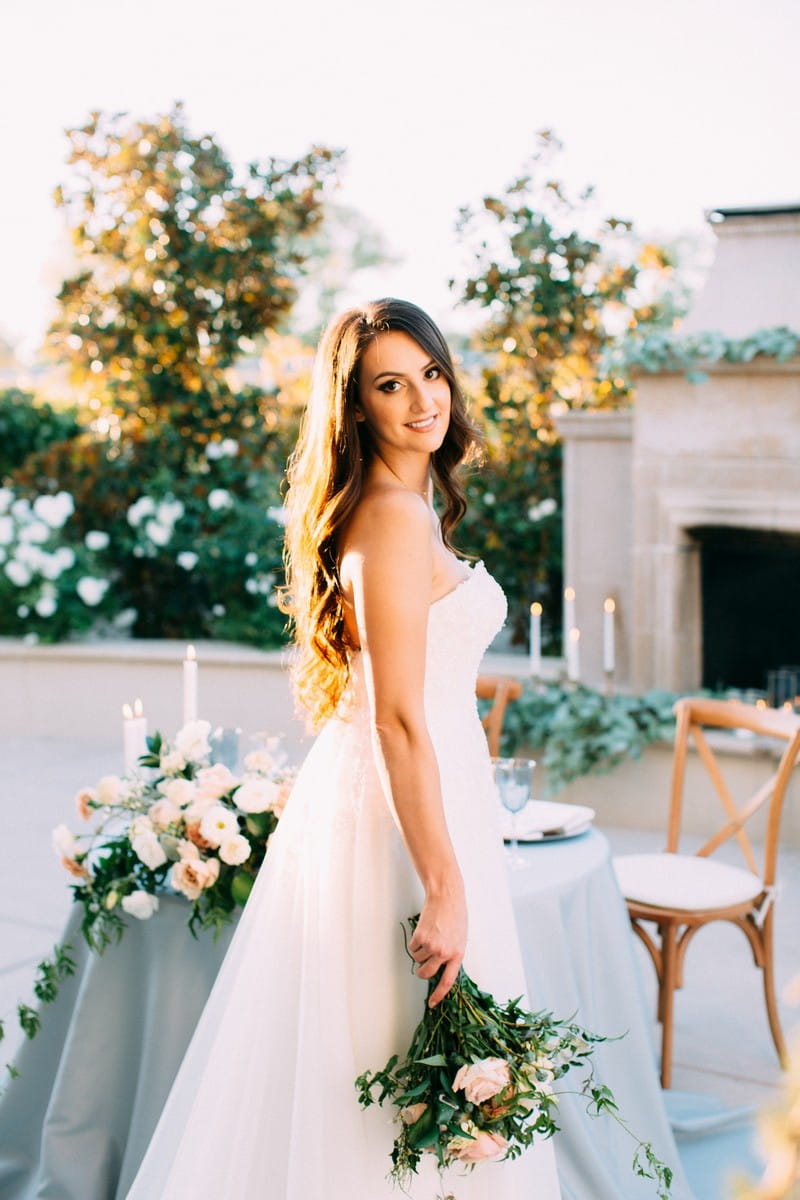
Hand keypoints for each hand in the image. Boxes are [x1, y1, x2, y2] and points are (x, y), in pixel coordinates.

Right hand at [408, 887, 466, 1007]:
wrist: (446, 898)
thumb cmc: (455, 916)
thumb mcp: (460, 939)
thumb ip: (452, 955)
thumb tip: (441, 968)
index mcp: (457, 955)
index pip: (447, 982)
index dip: (438, 995)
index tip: (432, 1004)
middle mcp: (444, 953)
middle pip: (426, 973)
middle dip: (421, 972)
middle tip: (422, 966)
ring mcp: (431, 945)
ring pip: (418, 959)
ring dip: (420, 951)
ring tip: (429, 937)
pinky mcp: (420, 937)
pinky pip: (412, 947)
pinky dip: (415, 942)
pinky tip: (424, 931)